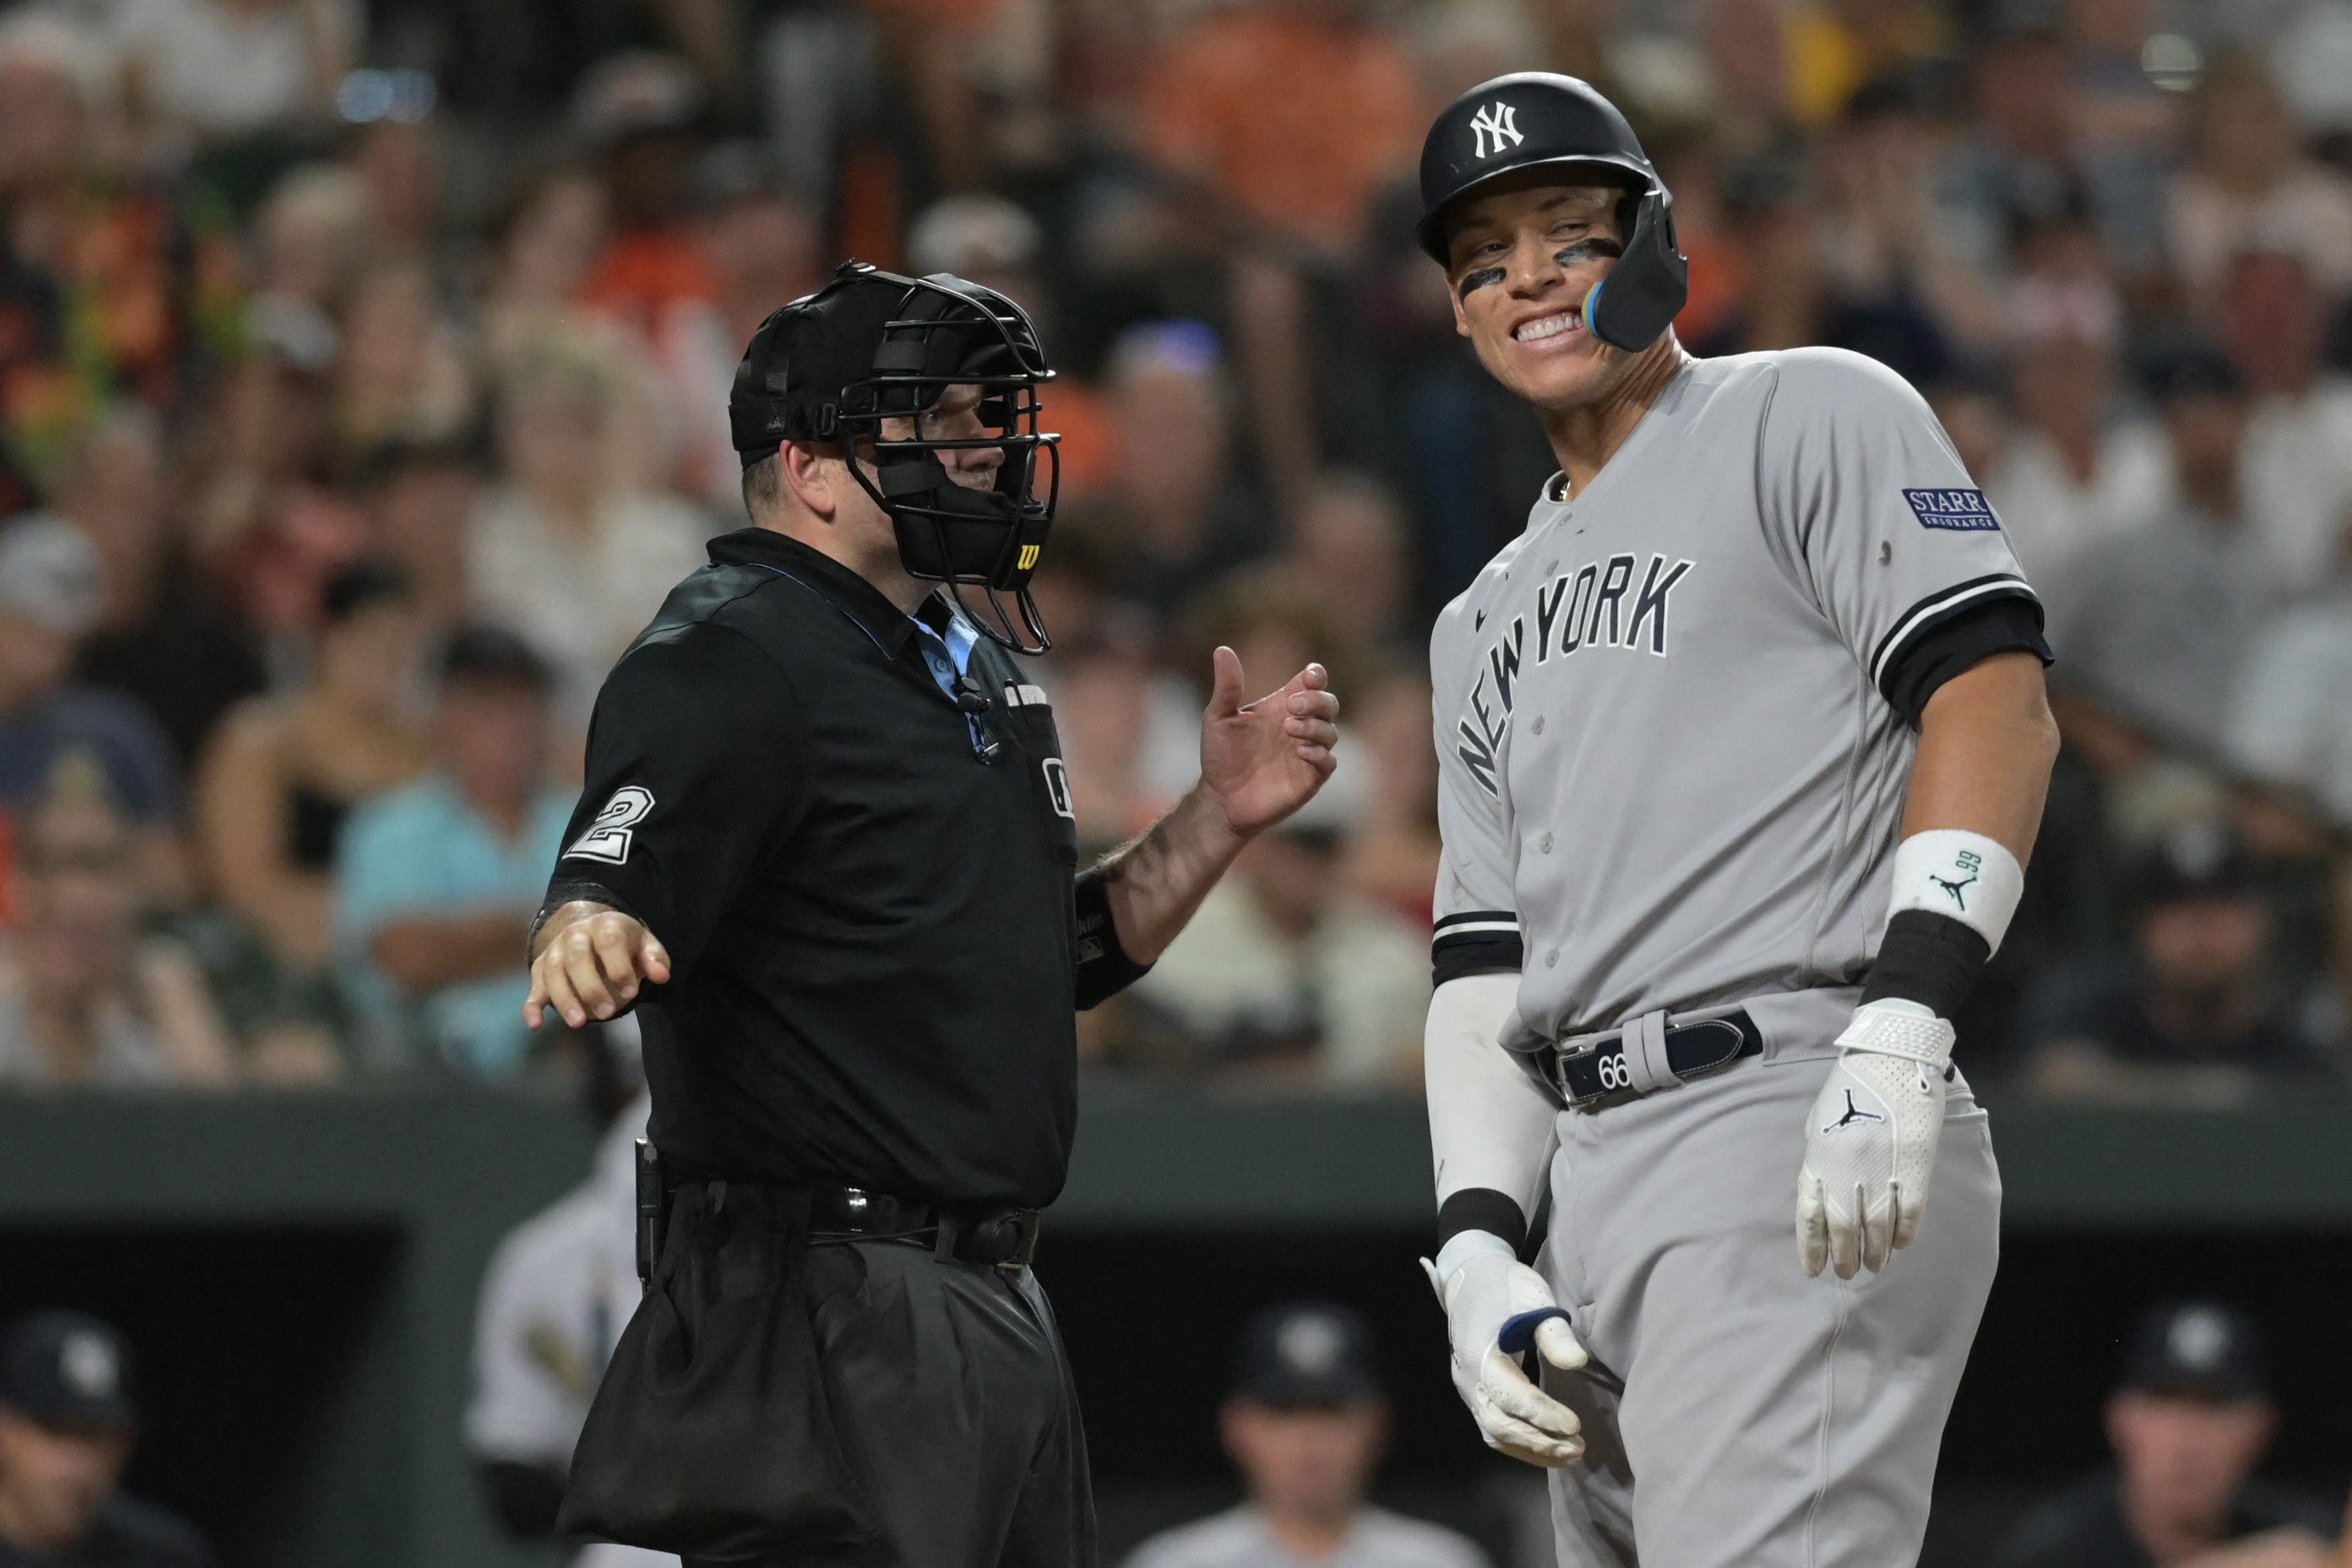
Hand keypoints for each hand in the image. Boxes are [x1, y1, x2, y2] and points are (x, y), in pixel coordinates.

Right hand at [524, 907, 671, 1029]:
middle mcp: (575, 934)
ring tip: (579, 1024)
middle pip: (577, 958)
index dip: (619, 967)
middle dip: (591, 987)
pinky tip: (535, 1024)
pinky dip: (531, 1006)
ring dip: (564, 999)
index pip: (609, 943)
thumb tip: (662, 976)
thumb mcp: (645, 946)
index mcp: (605, 925)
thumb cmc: (625, 945)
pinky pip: (534, 987)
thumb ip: (655, 959)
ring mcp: (555, 950)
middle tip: (609, 1013)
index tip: (631, 993)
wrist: (592, 931)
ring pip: (553, 973)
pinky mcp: (540, 968)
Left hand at [1197, 647, 1339, 839]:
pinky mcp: (1309, 778)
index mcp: (1282, 706)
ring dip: (1315, 726)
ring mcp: (1307, 752)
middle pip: (1328, 703)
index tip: (1309, 676)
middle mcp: (1299, 726)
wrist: (1219, 798)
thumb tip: (1222, 649)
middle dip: (1317, 700)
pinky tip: (1301, 750)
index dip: (1316, 676)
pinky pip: (1328, 762)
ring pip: (1331, 732)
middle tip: (1292, 706)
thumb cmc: (1220, 755)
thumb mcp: (1218, 717)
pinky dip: (1320, 753)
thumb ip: (1227, 686)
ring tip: (1290, 728)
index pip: (1311, 683)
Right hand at [1421, 1236, 1586, 1465]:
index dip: (1542, 1414)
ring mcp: (1468, 1389)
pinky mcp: (1475, 1394)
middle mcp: (1468, 1378)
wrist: (1471, 1279)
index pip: (1510, 1395)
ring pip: (1495, 1432)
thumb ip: (1553, 1333)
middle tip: (1579, 1448)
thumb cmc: (1507, 1287)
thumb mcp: (1533, 1298)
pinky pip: (1493, 1429)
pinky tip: (1548, 1449)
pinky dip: (1521, 1444)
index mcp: (1480, 1354)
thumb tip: (1577, 1363)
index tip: (1575, 1425)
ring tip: (1571, 1455)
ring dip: (1532, 1449)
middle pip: (1500, 1424)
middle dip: (1540, 1442)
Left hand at [1797, 1001, 1954, 1278]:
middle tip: (1848, 1273)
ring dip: (1874, 1252)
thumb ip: (1817, 1149)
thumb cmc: (1851, 1084)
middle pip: (1842, 1227)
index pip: (1809, 1214)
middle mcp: (1846, 1169)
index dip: (1811, 1246)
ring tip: (1873, 1267)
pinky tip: (1899, 1245)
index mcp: (1819, 1157)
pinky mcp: (1913, 1166)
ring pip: (1875, 1226)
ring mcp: (1880, 1169)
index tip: (1813, 1269)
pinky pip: (1908, 1211)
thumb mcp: (1820, 1117)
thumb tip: (1819, 1177)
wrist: (1890, 1055)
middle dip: (1844, 1256)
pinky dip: (1903, 1232)